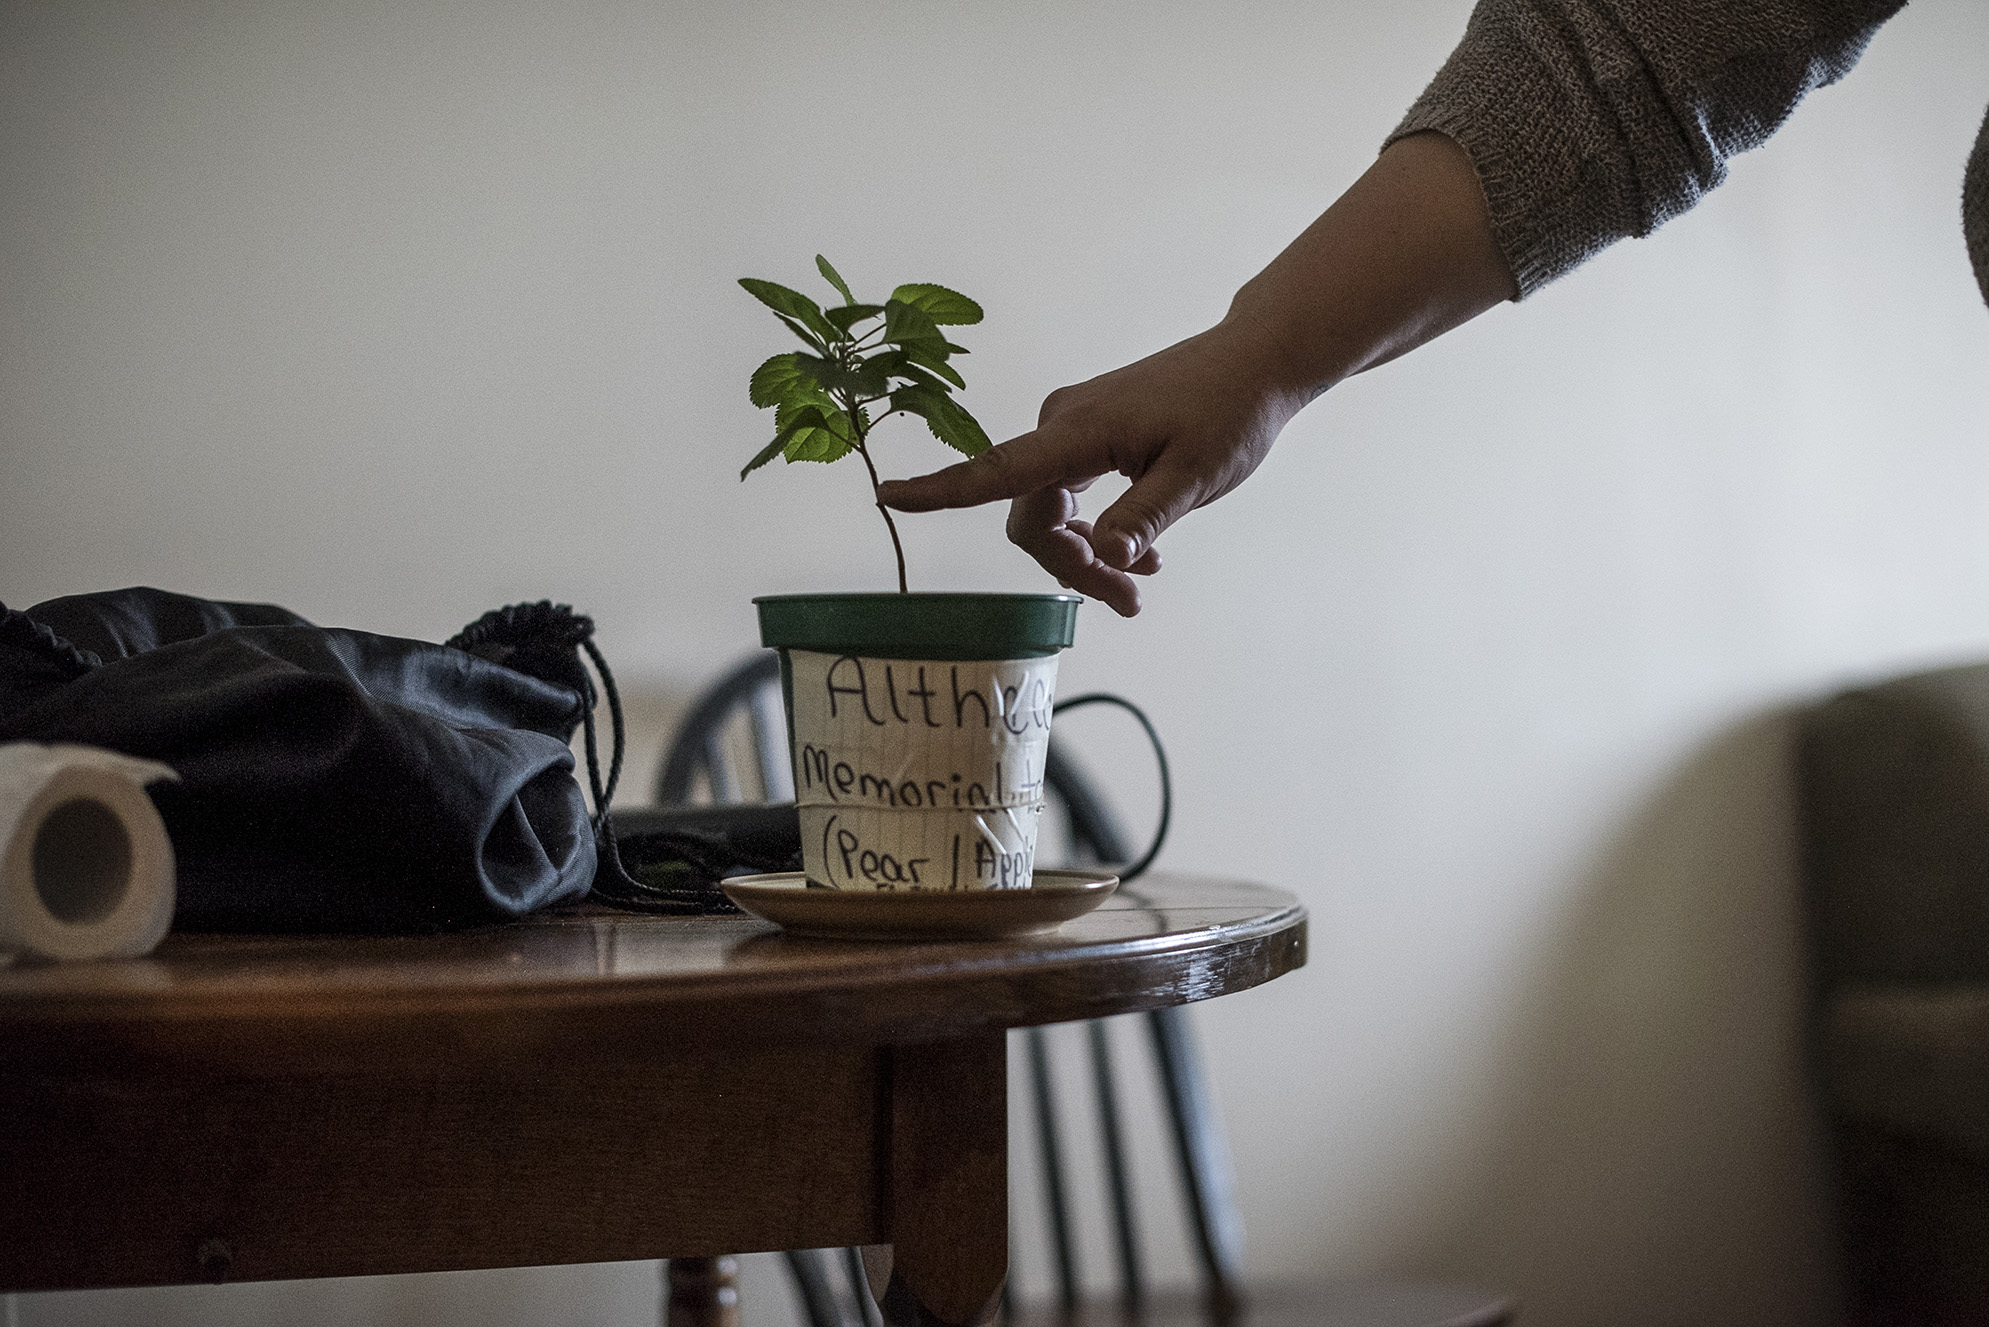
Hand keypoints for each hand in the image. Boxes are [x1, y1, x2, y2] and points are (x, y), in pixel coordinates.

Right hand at [878, 320, 1304, 615]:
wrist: (1255, 363)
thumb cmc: (1230, 413)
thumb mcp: (1196, 477)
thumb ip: (1144, 517)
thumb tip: (1103, 556)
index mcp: (1078, 431)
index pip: (994, 470)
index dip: (939, 491)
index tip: (887, 497)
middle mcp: (1062, 424)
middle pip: (1030, 516)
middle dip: (1069, 566)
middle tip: (1129, 601)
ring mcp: (1072, 427)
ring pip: (1049, 512)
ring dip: (1084, 555)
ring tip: (1140, 584)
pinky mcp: (1087, 433)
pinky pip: (1067, 494)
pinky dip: (1093, 529)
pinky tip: (1138, 555)